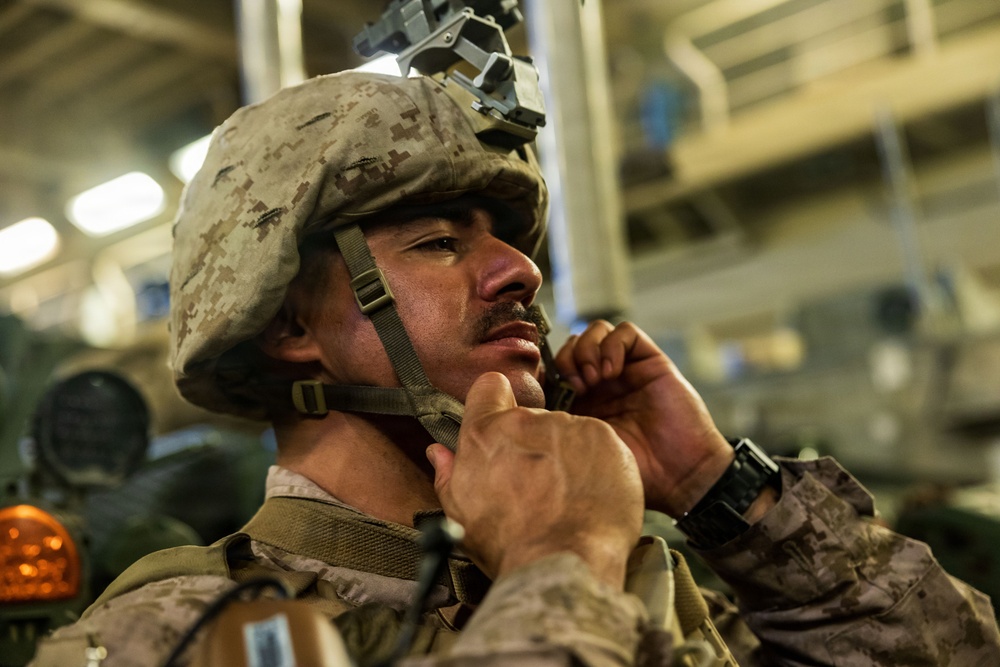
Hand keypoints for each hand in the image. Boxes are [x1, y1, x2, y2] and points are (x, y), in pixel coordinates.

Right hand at [427, 372, 643, 588]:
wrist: (564, 562)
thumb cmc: (511, 546)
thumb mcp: (462, 515)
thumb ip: (449, 474)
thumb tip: (440, 453)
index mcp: (486, 434)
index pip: (489, 387)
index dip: (495, 401)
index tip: (503, 420)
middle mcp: (527, 420)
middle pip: (531, 419)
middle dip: (535, 444)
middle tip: (539, 484)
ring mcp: (569, 426)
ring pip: (567, 432)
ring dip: (567, 455)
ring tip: (567, 496)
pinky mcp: (605, 438)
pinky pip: (599, 444)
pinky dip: (597, 464)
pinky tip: (590, 495)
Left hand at [554, 321, 733, 516]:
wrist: (679, 475)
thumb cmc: (632, 471)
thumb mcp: (580, 447)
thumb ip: (556, 424)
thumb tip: (521, 409)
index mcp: (581, 402)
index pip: (553, 368)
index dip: (545, 370)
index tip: (545, 390)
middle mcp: (601, 382)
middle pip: (570, 345)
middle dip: (566, 360)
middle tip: (575, 387)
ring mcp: (626, 369)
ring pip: (594, 331)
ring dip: (586, 349)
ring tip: (593, 378)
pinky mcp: (649, 361)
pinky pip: (625, 332)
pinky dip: (612, 345)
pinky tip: (613, 372)